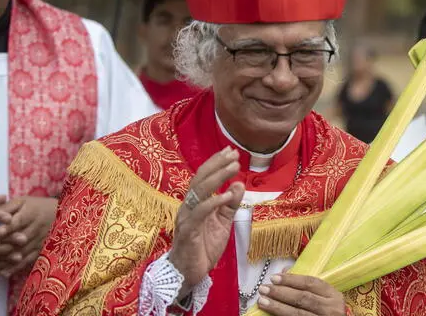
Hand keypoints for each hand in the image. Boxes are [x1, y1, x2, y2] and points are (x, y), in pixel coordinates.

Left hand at [0, 196, 57, 275]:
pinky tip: (4, 272)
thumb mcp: (23, 202)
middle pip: (19, 239)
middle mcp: (38, 228)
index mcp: (32, 213)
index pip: (19, 221)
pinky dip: (16, 267)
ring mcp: (41, 241)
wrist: (61, 214)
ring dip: (7, 259)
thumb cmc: (36, 207)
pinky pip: (29, 260)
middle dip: (4, 247)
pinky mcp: (43, 250)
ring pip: (22, 252)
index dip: (8, 228)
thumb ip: (7, 208)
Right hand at [169, 147, 244, 297]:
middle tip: (234, 155)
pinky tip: (227, 194)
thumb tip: (239, 183)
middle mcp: (188, 206)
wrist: (189, 273)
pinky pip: (200, 212)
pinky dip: (214, 201)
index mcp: (196, 203)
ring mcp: (187, 217)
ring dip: (218, 177)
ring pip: (200, 191)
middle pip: (200, 179)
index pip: (204, 177)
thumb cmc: (204, 247)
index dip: (216, 163)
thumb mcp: (223, 223)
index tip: (231, 151)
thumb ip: (230, 204)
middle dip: (217, 165)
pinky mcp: (188, 231)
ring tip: (234, 168)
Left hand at [257, 273, 345, 315]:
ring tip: (262, 301)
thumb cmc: (328, 309)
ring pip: (297, 313)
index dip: (291, 279)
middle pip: (303, 298)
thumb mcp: (323, 295)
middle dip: (281, 293)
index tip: (274, 278)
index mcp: (333, 295)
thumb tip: (284, 272)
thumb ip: (306, 283)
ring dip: (277, 307)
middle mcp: (330, 309)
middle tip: (264, 288)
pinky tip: (271, 313)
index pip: (310, 283)